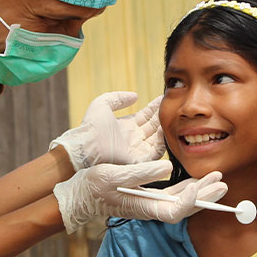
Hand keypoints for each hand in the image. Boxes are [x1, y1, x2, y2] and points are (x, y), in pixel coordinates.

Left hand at [51, 92, 165, 169]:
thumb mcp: (102, 104)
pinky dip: (162, 142)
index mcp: (125, 127)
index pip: (145, 117)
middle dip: (162, 116)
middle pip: (153, 127)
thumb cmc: (90, 127)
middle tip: (170, 105)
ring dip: (164, 128)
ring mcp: (136, 150)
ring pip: (158, 139)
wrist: (85, 146)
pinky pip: (156, 152)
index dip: (154, 108)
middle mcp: (133, 139)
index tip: (163, 98)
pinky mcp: (139, 161)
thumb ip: (118, 97)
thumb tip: (135, 95)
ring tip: (169, 116)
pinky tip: (163, 130)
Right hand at [51, 160, 227, 232]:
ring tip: (217, 180)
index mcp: (144, 207)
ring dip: (199, 192)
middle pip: (184, 207)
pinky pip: (172, 196)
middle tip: (223, 183)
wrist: (79, 195)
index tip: (202, 187)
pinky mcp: (147, 198)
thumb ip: (142, 173)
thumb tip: (166, 168)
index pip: (175, 211)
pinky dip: (186, 189)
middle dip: (205, 197)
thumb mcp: (115, 175)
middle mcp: (150, 209)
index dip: (191, 202)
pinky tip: (195, 181)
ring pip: (181, 202)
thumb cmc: (94, 186)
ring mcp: (150, 205)